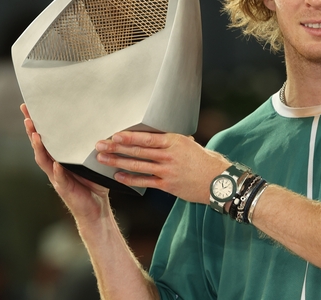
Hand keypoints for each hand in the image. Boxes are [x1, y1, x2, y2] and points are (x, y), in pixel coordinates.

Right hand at [21, 104, 110, 223]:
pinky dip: (57, 171)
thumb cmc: (94, 182)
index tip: (30, 107)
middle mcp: (54, 165)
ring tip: (35, 134)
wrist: (96, 207)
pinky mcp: (64, 189)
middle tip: (27, 115)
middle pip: (39, 145)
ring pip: (44, 160)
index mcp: (60, 156)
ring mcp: (57, 177)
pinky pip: (60, 178)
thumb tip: (102, 123)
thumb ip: (91, 145)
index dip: (37, 123)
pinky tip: (56, 164)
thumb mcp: (92, 159)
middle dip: (32, 130)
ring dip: (39, 147)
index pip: (46, 137)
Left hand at [94, 131, 230, 204]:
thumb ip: (176, 142)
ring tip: (102, 159)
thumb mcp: (192, 145)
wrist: (220, 182)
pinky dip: (130, 179)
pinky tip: (117, 177)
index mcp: (175, 141)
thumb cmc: (209, 162)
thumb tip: (164, 138)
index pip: (147, 138)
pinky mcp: (167, 185)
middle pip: (138, 151)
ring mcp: (167, 171)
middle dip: (116, 148)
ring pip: (138, 166)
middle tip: (99, 145)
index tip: (114, 135)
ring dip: (118, 162)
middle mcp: (169, 155)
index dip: (129, 137)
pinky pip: (145, 181)